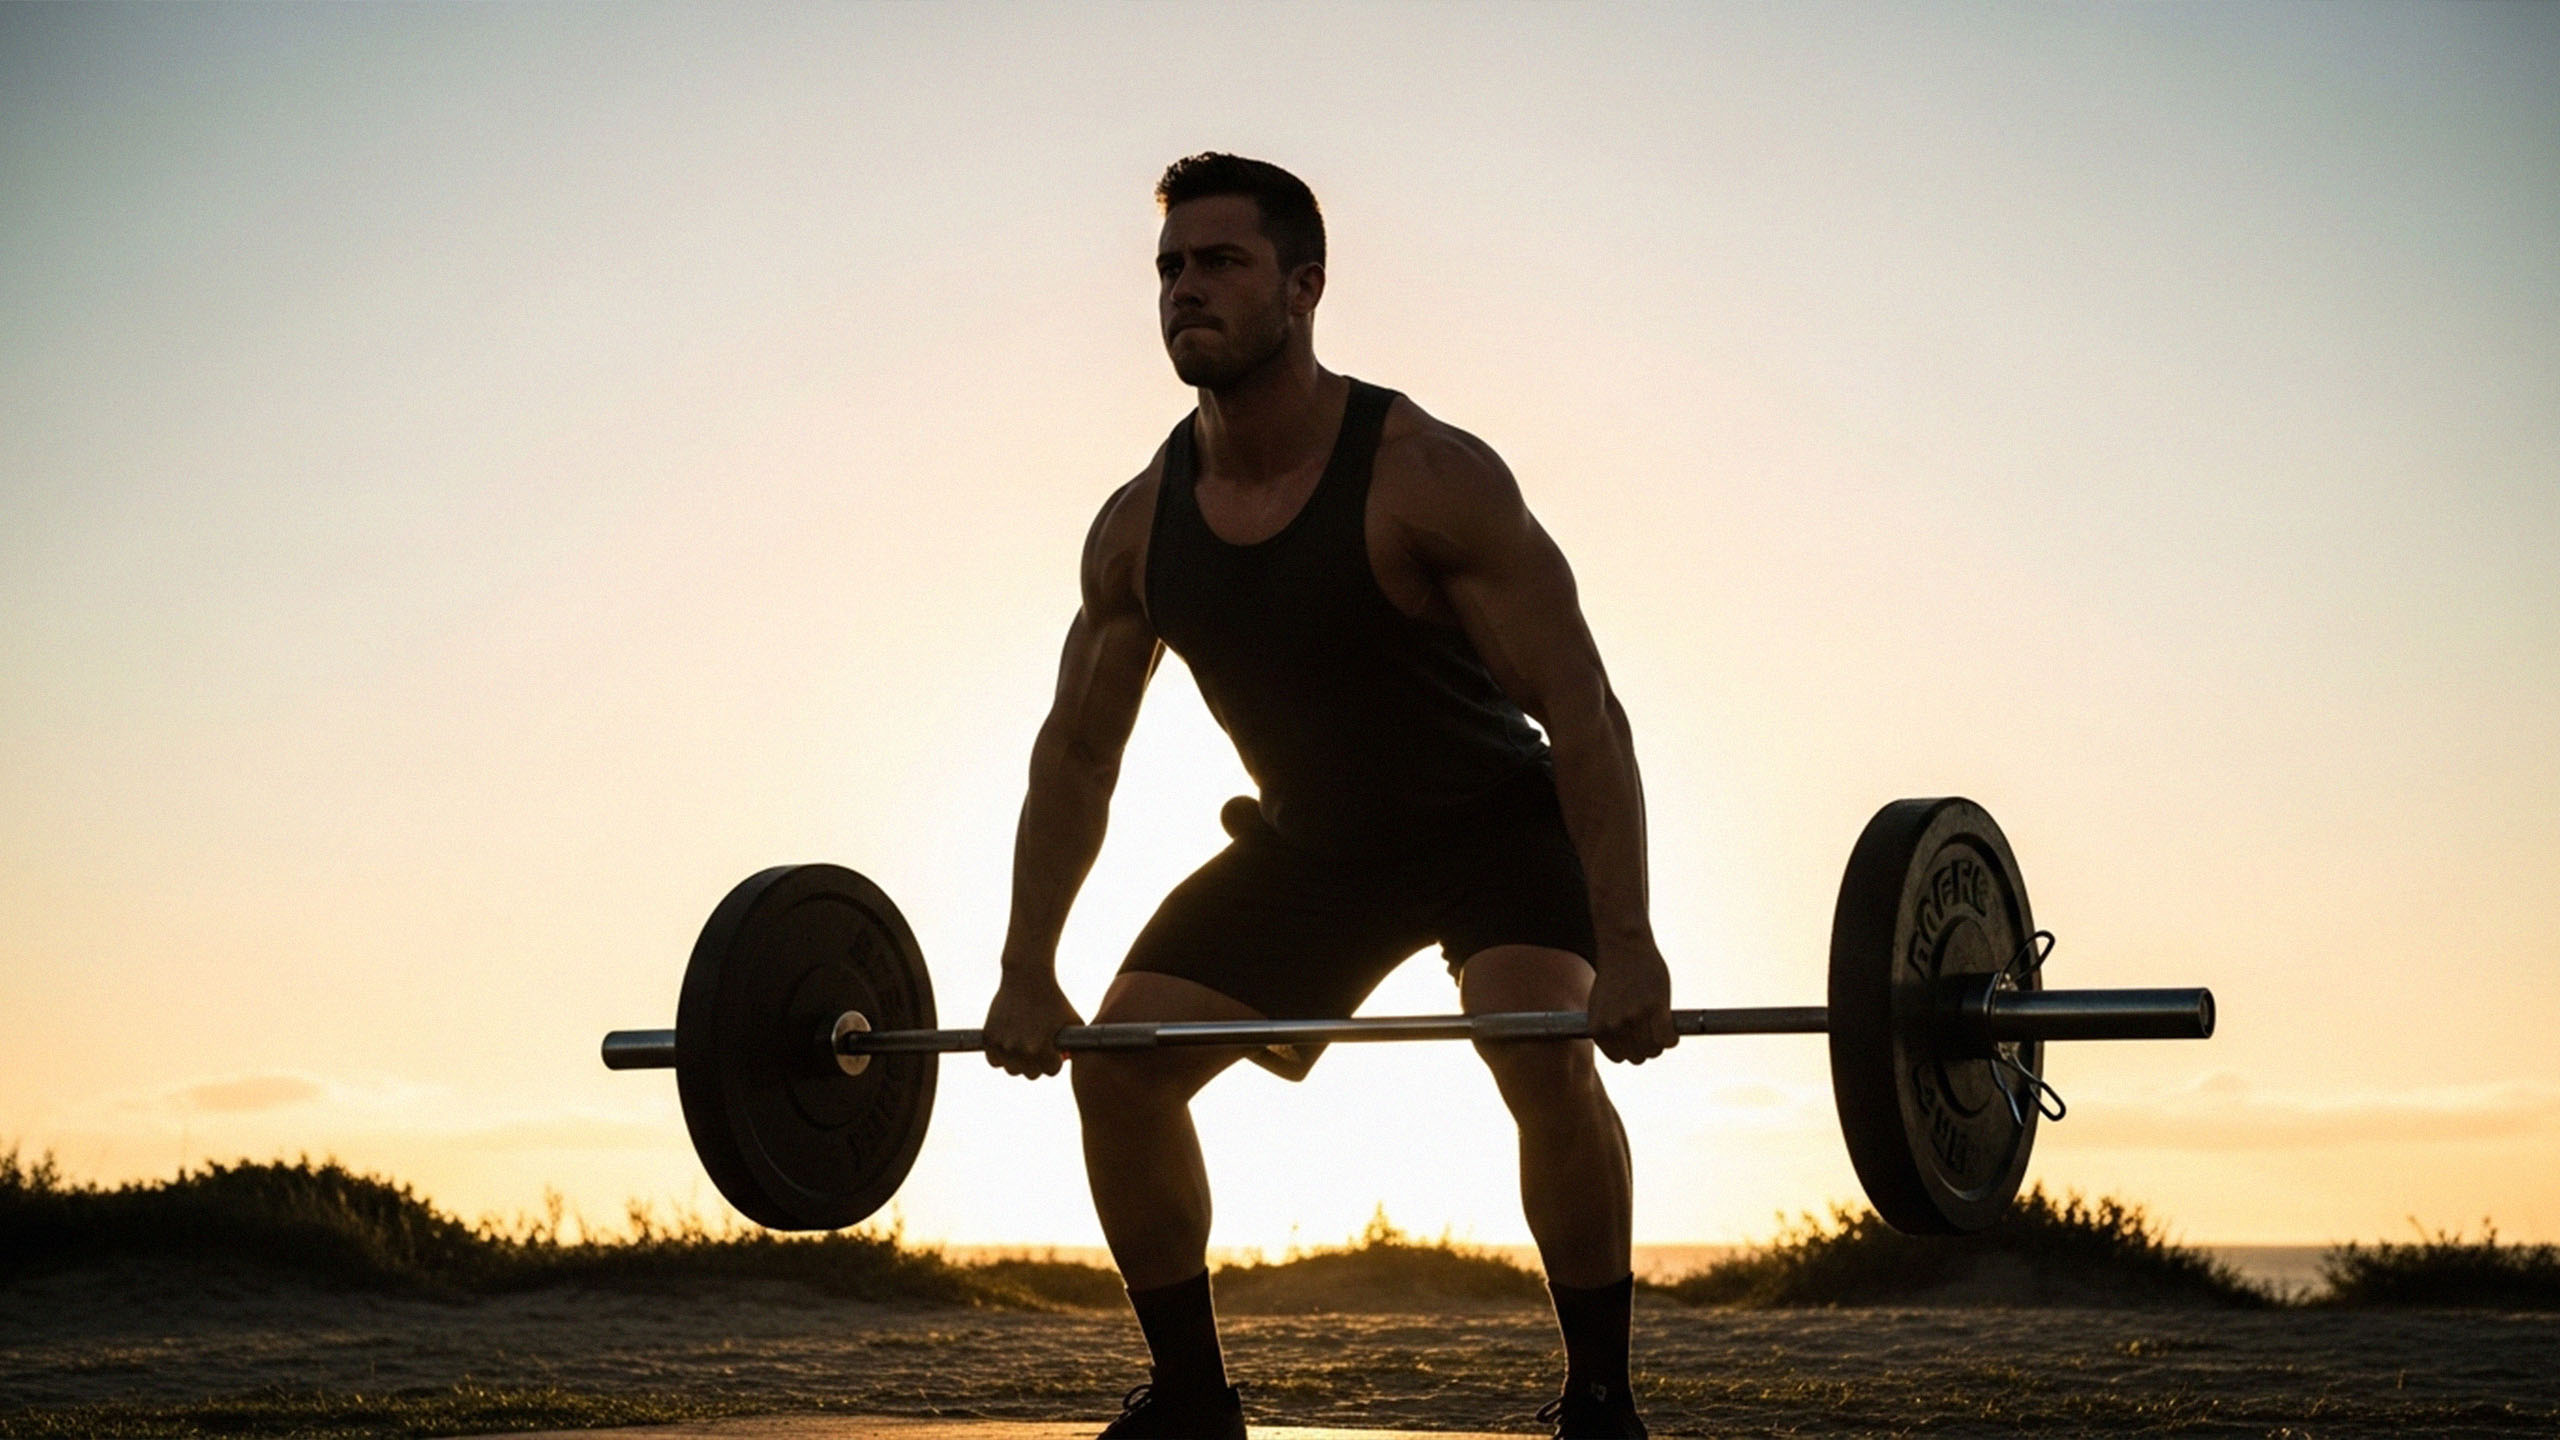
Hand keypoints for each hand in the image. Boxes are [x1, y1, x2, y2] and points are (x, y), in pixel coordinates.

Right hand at [982, 970, 1083, 1078]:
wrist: (1027, 977)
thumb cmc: (1054, 999)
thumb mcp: (1072, 1021)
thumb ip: (1075, 1044)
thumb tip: (1069, 1062)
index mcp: (1042, 1049)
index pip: (1051, 1071)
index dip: (1054, 1060)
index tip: (1053, 1051)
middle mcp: (1021, 1051)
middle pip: (1031, 1074)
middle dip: (1037, 1063)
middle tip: (1038, 1049)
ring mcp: (1003, 1045)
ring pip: (1011, 1069)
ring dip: (1018, 1061)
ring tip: (1024, 1047)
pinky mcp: (989, 1037)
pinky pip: (994, 1061)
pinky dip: (1000, 1056)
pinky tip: (1009, 1044)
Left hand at [1586, 940, 1675, 1063]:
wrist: (1623, 947)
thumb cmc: (1614, 975)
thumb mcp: (1601, 1005)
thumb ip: (1609, 1029)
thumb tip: (1626, 1053)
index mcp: (1599, 1028)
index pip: (1619, 1058)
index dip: (1630, 1050)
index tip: (1637, 1039)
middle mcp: (1615, 1025)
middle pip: (1639, 1057)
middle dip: (1647, 1047)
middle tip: (1652, 1031)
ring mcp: (1635, 1017)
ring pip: (1654, 1050)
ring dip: (1660, 1043)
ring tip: (1660, 1028)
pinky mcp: (1655, 1007)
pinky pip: (1668, 1039)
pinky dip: (1672, 1038)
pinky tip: (1672, 1029)